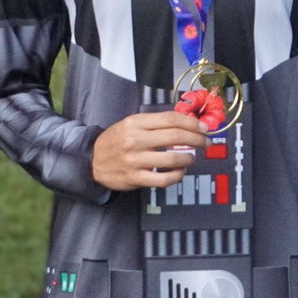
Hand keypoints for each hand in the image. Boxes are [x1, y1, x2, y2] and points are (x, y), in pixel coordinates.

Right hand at [91, 110, 207, 191]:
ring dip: (189, 158)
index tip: (204, 127)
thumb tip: (185, 124)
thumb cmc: (116, 141)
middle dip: (197, 139)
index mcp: (136, 122)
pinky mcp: (135, 178)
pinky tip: (180, 172)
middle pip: (176, 136)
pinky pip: (164, 179)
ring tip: (192, 158)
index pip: (171, 119)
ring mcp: (135, 160)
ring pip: (173, 159)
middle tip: (206, 143)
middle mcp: (135, 139)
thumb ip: (155, 123)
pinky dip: (177, 176)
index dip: (191, 122)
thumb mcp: (131, 124)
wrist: (92, 160)